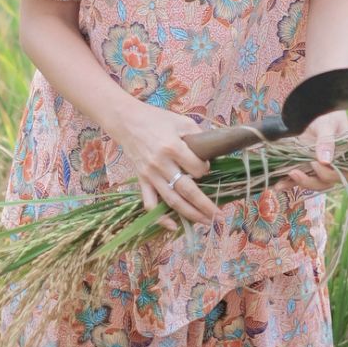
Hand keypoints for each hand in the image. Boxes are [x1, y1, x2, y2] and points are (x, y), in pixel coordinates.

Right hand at [108, 100, 220, 232]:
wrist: (127, 122)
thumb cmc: (157, 120)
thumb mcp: (181, 121)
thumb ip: (197, 136)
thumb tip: (213, 151)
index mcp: (172, 147)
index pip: (196, 168)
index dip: (205, 170)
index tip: (207, 168)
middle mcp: (161, 163)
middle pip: (186, 190)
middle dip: (205, 205)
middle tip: (219, 216)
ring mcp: (150, 174)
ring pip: (172, 200)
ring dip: (190, 214)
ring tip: (206, 222)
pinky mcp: (142, 180)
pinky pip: (150, 203)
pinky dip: (160, 217)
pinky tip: (172, 226)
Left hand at [285, 111, 347, 192]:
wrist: (316, 111)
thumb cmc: (328, 116)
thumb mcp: (328, 125)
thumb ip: (327, 141)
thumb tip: (325, 161)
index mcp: (345, 159)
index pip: (339, 175)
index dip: (326, 174)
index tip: (315, 163)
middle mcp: (333, 167)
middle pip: (324, 183)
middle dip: (309, 181)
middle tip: (295, 173)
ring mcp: (319, 168)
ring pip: (311, 183)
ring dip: (298, 183)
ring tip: (281, 183)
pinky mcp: (306, 167)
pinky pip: (299, 178)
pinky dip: (289, 183)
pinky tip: (279, 186)